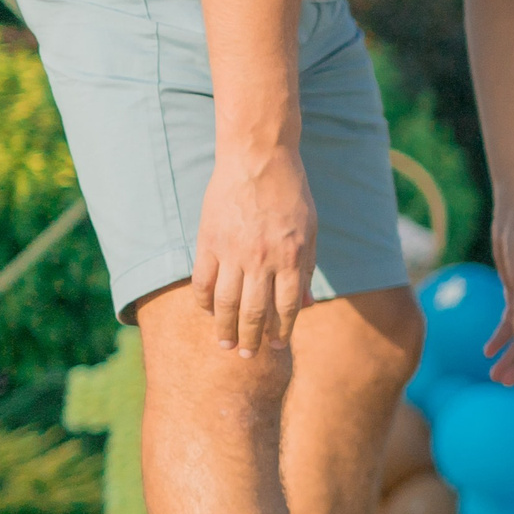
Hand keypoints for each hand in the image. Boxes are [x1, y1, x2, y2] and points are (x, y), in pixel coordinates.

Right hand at [191, 144, 316, 354]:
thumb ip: (306, 269)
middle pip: (253, 312)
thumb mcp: (310, 231)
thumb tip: (306, 306)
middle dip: (251, 338)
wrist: (258, 159)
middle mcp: (261, 259)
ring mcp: (232, 252)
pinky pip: (202, 280)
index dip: (282, 330)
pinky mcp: (208, 241)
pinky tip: (207, 312)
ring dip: (224, 328)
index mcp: (291, 258)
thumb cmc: (291, 194)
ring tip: (223, 344)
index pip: (286, 307)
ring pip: (225, 302)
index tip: (278, 346)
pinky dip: (203, 301)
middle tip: (246, 355)